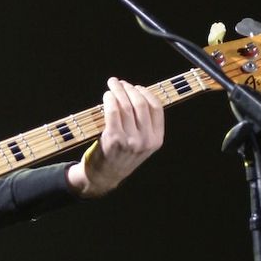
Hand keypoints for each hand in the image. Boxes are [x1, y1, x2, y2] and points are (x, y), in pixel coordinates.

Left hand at [66, 77, 164, 197]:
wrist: (104, 177)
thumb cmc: (121, 157)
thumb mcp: (141, 146)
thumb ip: (145, 126)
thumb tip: (138, 95)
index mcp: (156, 140)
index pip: (157, 108)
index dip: (146, 93)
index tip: (137, 87)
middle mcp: (146, 140)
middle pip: (140, 104)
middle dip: (130, 89)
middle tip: (120, 83)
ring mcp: (130, 140)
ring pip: (126, 106)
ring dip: (118, 90)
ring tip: (113, 84)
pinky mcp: (114, 138)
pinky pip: (113, 112)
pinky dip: (110, 100)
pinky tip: (107, 95)